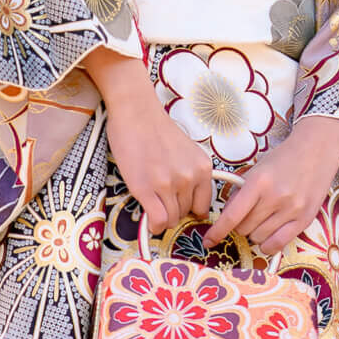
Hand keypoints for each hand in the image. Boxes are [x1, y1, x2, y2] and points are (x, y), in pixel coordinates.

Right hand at [86, 52, 213, 233]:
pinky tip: (149, 219)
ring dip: (162, 216)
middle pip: (185, 213)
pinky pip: (158, 220)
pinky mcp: (146, 189)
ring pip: (171, 219)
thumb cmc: (157, 129)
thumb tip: (185, 199)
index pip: (203, 205)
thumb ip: (190, 173)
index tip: (180, 206)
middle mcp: (190, 177)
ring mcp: (168, 184)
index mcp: (203, 167)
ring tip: (153, 203)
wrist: (136, 112)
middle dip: (174, 210)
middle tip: (161, 200)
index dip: (190, 209)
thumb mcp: (187, 151)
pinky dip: (154, 225)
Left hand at [206, 112, 338, 254]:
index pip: (232, 216)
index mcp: (259, 182)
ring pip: (258, 238)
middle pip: (244, 228)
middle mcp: (275, 197)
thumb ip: (242, 193)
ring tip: (262, 219)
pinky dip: (268, 244)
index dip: (217, 232)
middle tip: (248, 214)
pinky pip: (278, 244)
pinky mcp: (305, 219)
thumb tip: (227, 218)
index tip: (209, 240)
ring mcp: (292, 210)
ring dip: (255, 233)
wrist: (317, 150)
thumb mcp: (258, 169)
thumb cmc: (284, 159)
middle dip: (240, 225)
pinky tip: (268, 235)